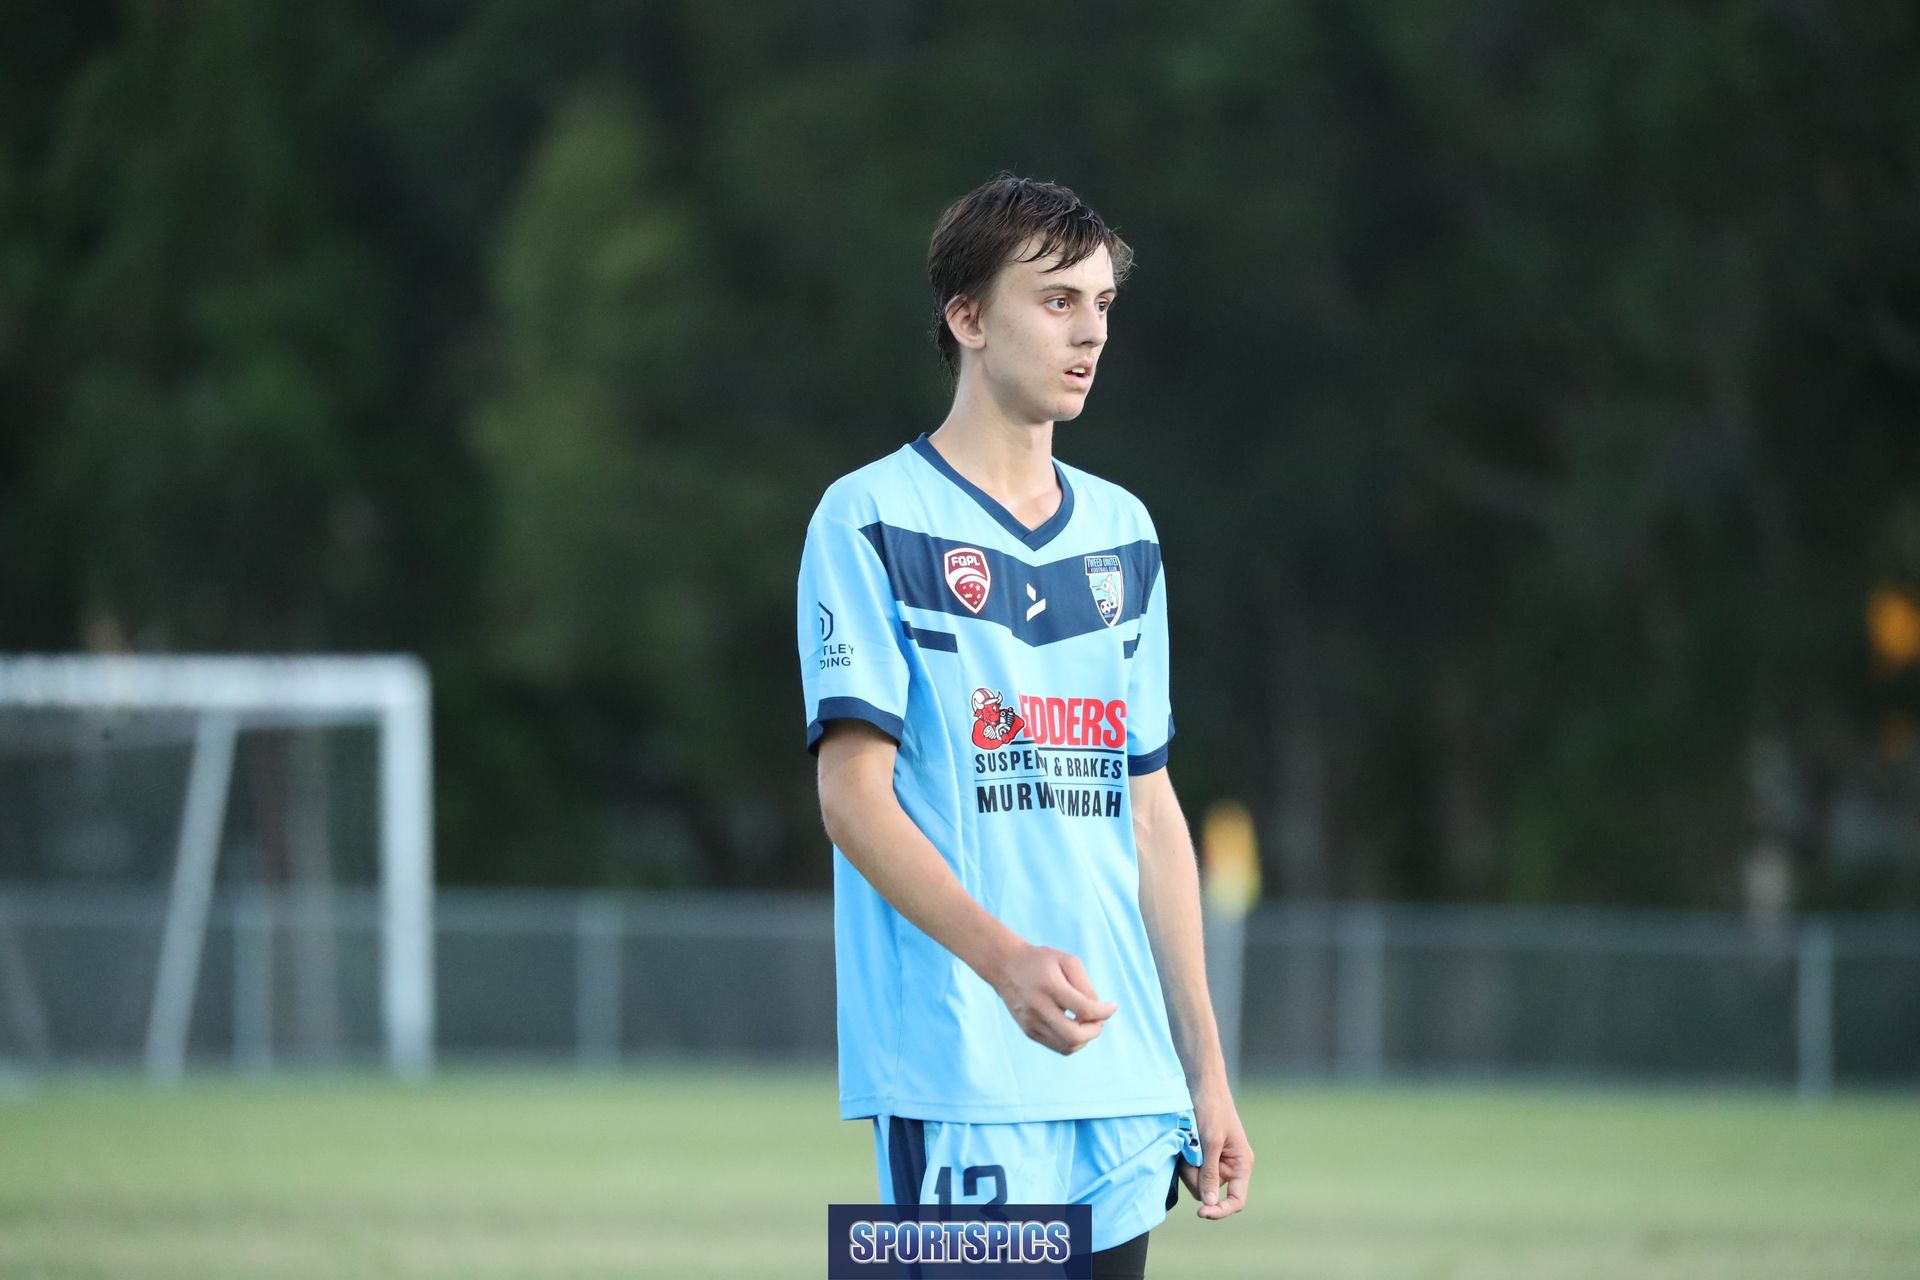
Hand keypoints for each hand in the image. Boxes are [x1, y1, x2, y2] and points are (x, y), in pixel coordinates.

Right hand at [987, 943, 1116, 1054]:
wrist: (1004, 964)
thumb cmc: (1040, 960)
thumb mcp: (1067, 961)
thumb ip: (1086, 986)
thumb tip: (1097, 1012)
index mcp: (1050, 986)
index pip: (1084, 1010)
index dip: (1104, 1012)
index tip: (1112, 1006)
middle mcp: (1038, 1007)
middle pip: (1075, 1036)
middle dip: (1095, 1031)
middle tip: (1099, 1021)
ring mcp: (1031, 1022)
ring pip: (1067, 1046)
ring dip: (1085, 1039)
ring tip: (1087, 1024)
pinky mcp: (1028, 1031)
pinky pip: (1056, 1046)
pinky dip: (1071, 1041)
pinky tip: (1074, 1027)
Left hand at [1178, 1080, 1252, 1219]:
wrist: (1201, 1084)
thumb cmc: (1212, 1108)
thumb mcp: (1211, 1141)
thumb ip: (1210, 1172)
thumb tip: (1208, 1202)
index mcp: (1241, 1164)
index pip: (1236, 1200)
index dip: (1220, 1210)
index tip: (1201, 1212)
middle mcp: (1228, 1166)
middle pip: (1209, 1191)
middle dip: (1196, 1178)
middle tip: (1190, 1154)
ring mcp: (1213, 1161)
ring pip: (1196, 1181)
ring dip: (1187, 1166)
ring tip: (1187, 1143)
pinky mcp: (1200, 1154)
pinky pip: (1189, 1168)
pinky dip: (1183, 1159)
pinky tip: (1183, 1142)